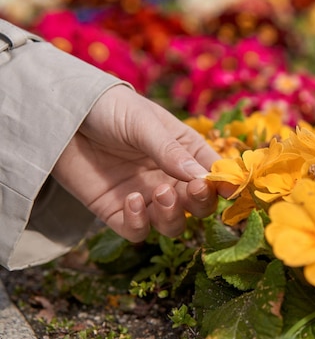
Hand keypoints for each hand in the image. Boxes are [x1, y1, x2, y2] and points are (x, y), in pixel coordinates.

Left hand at [52, 85, 228, 241]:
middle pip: (199, 206)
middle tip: (192, 190)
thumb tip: (202, 177)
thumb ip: (169, 151)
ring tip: (159, 193)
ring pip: (172, 225)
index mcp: (185, 151)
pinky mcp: (117, 212)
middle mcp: (169, 178)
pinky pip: (137, 231)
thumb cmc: (108, 108)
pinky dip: (140, 223)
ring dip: (172, 216)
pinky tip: (132, 200)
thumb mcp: (142, 123)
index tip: (229, 189)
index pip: (213, 174)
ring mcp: (145, 197)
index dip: (224, 184)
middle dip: (200, 203)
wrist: (59, 116)